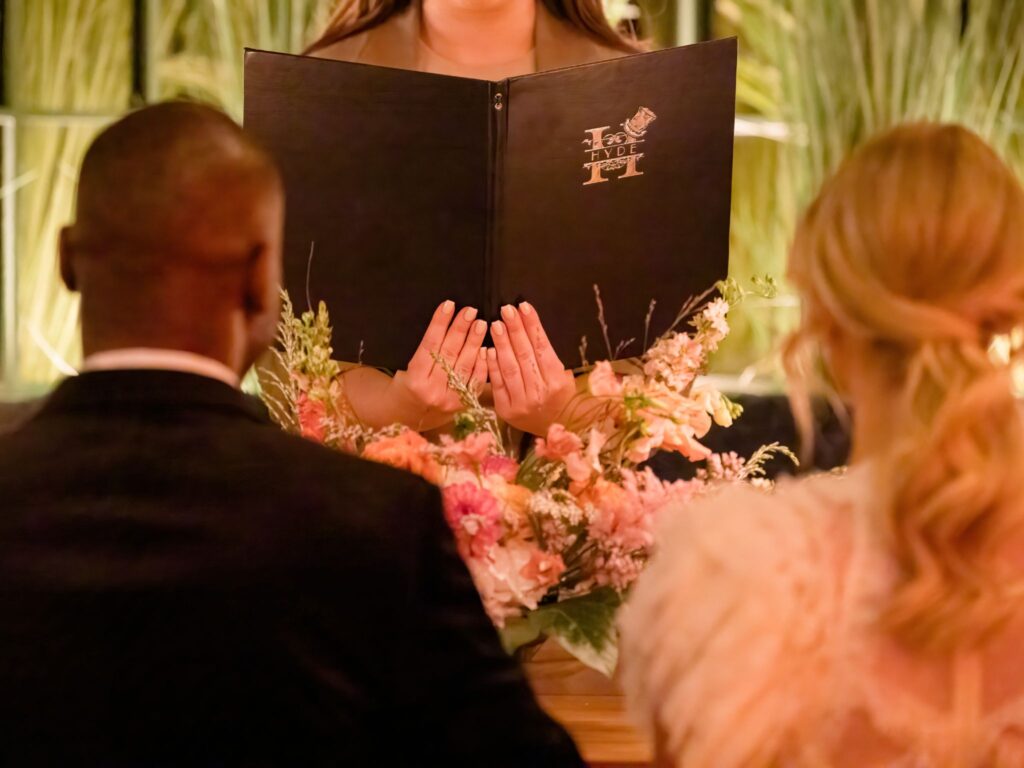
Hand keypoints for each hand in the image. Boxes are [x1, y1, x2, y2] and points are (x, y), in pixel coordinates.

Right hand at [345, 301, 486, 429]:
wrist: (413, 416)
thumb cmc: (410, 385)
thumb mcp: (409, 368)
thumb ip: (427, 350)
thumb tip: (446, 320)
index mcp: (415, 379)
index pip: (430, 345)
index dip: (439, 324)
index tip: (449, 305)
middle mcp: (433, 391)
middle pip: (449, 354)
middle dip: (461, 329)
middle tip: (470, 311)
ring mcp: (450, 399)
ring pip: (465, 365)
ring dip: (475, 342)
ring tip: (481, 323)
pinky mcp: (464, 403)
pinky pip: (476, 380)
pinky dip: (482, 363)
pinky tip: (486, 347)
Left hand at [487, 302, 575, 435]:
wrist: (556, 429)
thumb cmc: (561, 397)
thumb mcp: (564, 377)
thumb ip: (549, 358)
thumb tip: (529, 327)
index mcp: (557, 381)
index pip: (542, 347)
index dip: (532, 326)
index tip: (523, 306)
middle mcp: (540, 392)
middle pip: (525, 355)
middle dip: (515, 330)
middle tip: (506, 309)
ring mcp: (522, 402)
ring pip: (510, 367)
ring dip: (501, 344)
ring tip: (495, 324)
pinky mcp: (506, 410)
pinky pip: (498, 383)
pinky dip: (492, 366)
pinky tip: (487, 349)